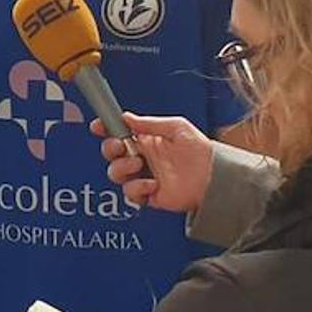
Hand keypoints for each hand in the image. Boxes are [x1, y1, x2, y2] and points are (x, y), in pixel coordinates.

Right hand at [92, 113, 212, 212]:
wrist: (213, 177)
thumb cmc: (200, 150)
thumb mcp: (176, 127)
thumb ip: (149, 124)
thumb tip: (126, 117)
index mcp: (146, 140)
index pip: (119, 133)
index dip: (105, 129)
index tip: (98, 126)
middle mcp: (142, 158)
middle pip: (111, 154)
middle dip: (110, 149)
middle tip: (121, 147)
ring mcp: (143, 176)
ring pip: (115, 173)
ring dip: (121, 168)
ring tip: (138, 165)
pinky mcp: (148, 195)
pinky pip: (130, 193)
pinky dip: (137, 188)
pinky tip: (153, 184)